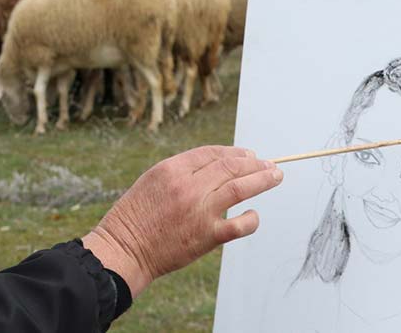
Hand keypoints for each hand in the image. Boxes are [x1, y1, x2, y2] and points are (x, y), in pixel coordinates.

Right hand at [81, 145, 282, 297]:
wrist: (125, 248)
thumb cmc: (136, 215)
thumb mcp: (152, 181)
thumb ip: (181, 173)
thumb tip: (215, 168)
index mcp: (171, 169)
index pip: (212, 153)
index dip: (234, 152)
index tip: (248, 155)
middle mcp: (188, 186)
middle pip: (230, 166)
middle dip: (254, 163)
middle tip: (270, 165)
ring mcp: (199, 210)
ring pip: (240, 188)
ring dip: (262, 180)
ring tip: (275, 176)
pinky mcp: (207, 236)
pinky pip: (239, 224)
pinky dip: (252, 219)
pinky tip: (254, 215)